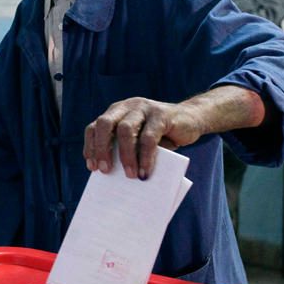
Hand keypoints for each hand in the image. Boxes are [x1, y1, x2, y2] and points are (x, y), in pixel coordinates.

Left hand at [84, 98, 203, 179]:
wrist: (192, 120)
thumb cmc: (162, 136)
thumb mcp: (140, 142)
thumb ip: (128, 150)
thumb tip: (114, 176)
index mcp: (117, 112)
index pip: (94, 127)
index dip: (91, 146)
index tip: (92, 167)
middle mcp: (127, 107)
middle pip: (105, 124)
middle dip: (101, 149)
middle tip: (105, 171)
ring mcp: (144, 108)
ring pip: (125, 130)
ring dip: (125, 156)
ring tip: (130, 175)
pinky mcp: (161, 114)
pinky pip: (148, 137)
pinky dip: (145, 157)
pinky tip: (145, 172)